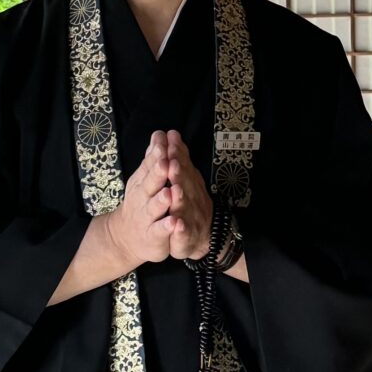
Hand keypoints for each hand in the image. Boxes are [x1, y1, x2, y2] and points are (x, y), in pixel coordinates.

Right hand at [104, 131, 176, 271]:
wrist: (123, 237)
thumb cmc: (140, 203)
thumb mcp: (143, 179)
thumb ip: (152, 159)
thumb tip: (159, 134)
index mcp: (142, 182)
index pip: (149, 164)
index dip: (156, 152)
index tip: (162, 139)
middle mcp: (142, 198)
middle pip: (150, 183)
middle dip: (157, 173)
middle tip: (165, 161)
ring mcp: (146, 217)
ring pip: (154, 207)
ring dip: (161, 200)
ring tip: (169, 192)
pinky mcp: (152, 236)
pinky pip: (159, 231)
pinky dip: (166, 227)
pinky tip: (173, 222)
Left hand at [161, 129, 214, 260]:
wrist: (201, 238)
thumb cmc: (189, 204)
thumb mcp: (185, 180)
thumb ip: (179, 159)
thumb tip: (171, 133)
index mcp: (189, 183)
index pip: (183, 165)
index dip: (178, 152)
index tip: (170, 138)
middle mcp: (192, 198)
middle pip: (185, 184)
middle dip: (179, 173)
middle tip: (171, 161)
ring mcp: (190, 218)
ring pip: (184, 208)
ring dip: (180, 199)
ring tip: (173, 190)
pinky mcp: (186, 238)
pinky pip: (183, 234)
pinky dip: (180, 230)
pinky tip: (176, 225)